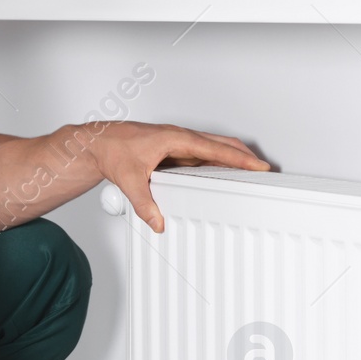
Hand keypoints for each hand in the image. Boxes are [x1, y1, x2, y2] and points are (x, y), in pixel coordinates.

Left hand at [89, 121, 268, 231]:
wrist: (97, 142)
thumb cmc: (112, 148)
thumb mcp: (129, 179)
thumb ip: (144, 203)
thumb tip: (157, 221)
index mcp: (175, 138)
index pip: (215, 149)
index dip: (239, 158)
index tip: (257, 165)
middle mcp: (179, 138)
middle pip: (220, 145)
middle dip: (244, 156)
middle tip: (263, 169)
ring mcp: (177, 143)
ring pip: (212, 148)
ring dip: (231, 157)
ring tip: (249, 171)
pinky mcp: (172, 150)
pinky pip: (201, 155)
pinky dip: (216, 162)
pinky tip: (221, 173)